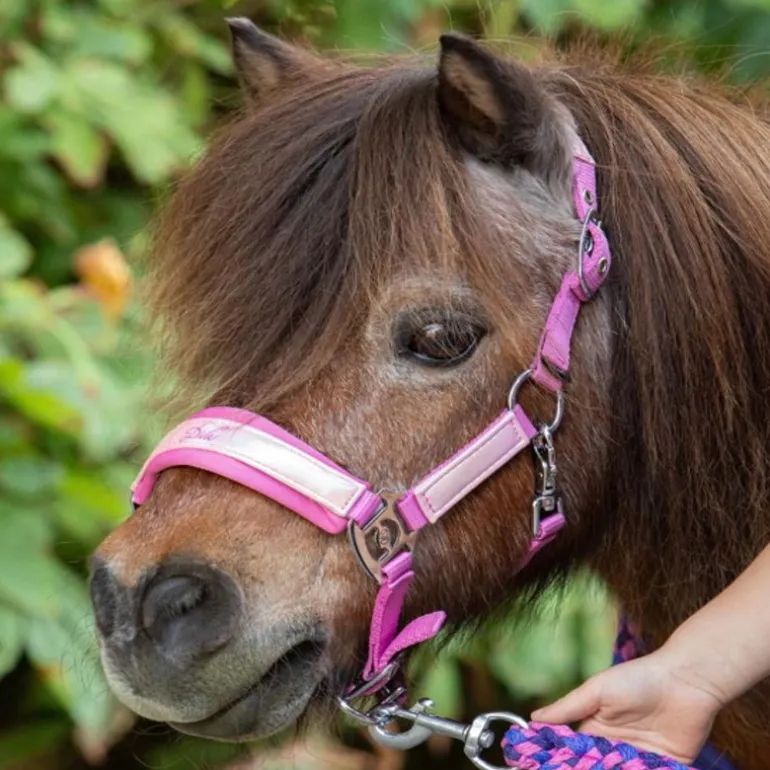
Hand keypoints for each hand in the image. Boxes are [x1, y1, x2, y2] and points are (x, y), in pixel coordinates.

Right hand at [530, 649, 725, 764]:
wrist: (685, 681)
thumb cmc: (637, 679)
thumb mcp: (597, 690)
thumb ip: (568, 707)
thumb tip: (532, 719)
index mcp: (595, 731)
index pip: (573, 754)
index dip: (561, 761)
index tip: (545, 765)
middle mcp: (614, 750)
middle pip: (595, 768)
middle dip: (585, 768)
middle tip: (588, 767)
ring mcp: (639, 761)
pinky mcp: (665, 769)